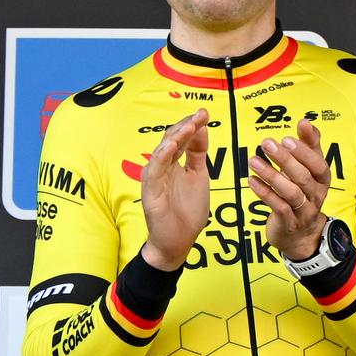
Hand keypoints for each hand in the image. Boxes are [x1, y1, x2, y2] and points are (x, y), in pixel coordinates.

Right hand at [140, 109, 210, 270]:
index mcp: (174, 163)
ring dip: (176, 137)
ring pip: (162, 152)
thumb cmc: (187, 211)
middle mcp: (162, 167)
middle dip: (186, 126)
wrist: (178, 241)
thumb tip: (202, 128)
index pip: (181, 138)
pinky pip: (154, 171)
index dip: (192, 125)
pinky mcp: (150, 192)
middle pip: (170, 140)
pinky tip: (171, 146)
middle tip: (200, 115)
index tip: (205, 113)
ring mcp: (155, 179)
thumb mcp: (199, 176)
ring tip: (189, 125)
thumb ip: (198, 153)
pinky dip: (161, 157)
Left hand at [249, 118, 331, 261]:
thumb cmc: (304, 195)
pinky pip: (277, 207)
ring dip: (271, 175)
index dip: (304, 152)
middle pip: (303, 177)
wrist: (301, 234)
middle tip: (267, 144)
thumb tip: (306, 122)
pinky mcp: (288, 222)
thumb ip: (309, 146)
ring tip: (253, 161)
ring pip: (291, 193)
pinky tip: (252, 180)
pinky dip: (264, 193)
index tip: (287, 138)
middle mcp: (316, 195)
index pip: (318, 165)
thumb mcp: (310, 171)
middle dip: (285, 160)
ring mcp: (303, 210)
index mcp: (322, 180)